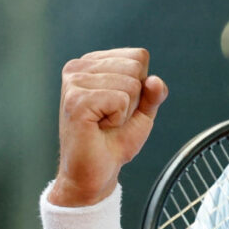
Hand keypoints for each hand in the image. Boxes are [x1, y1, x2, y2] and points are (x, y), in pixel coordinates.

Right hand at [49, 48, 168, 206]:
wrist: (96, 172)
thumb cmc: (114, 140)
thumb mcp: (142, 112)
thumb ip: (153, 92)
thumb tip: (155, 80)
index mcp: (92, 63)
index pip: (138, 56)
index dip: (140, 86)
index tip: (120, 106)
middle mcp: (78, 67)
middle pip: (135, 68)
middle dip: (133, 99)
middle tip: (112, 118)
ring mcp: (74, 82)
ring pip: (129, 85)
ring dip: (124, 111)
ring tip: (104, 123)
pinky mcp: (75, 100)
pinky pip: (119, 100)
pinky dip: (117, 119)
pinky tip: (99, 127)